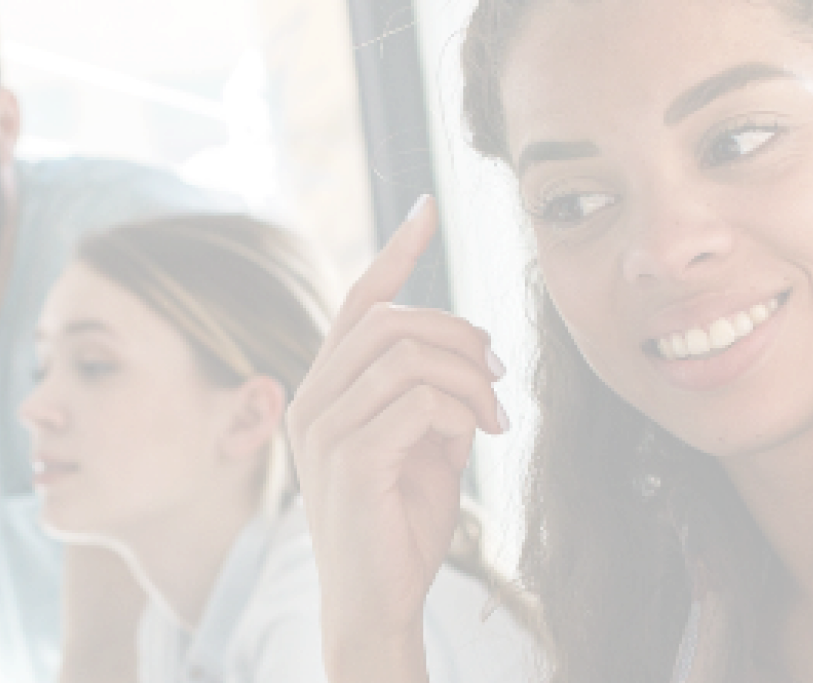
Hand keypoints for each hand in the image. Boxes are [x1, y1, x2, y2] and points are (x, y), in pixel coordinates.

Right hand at [283, 195, 506, 677]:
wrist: (377, 601)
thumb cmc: (400, 527)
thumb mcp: (423, 446)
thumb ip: (432, 396)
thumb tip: (470, 354)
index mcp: (327, 390)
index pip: (358, 302)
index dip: (395, 253)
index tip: (426, 211)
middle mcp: (312, 400)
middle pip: (390, 319)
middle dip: (460, 335)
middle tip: (499, 375)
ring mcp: (323, 429)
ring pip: (405, 354)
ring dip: (469, 378)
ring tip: (492, 418)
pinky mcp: (347, 461)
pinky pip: (416, 401)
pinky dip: (459, 410)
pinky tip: (474, 439)